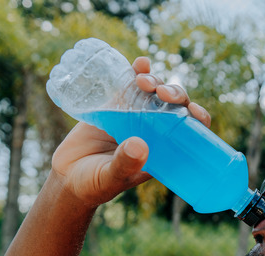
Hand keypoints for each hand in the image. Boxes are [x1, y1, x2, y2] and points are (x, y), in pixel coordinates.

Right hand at [50, 57, 210, 206]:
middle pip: (175, 106)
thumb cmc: (94, 184)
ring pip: (155, 92)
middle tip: (162, 93)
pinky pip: (130, 85)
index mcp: (163, 150)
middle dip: (175, 94)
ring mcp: (135, 116)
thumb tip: (140, 145)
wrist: (66, 176)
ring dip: (156, 81)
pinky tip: (141, 63)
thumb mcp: (111, 177)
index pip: (190, 131)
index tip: (194, 111)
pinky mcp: (114, 106)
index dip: (198, 118)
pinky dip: (138, 71)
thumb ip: (125, 164)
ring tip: (143, 81)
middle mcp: (154, 131)